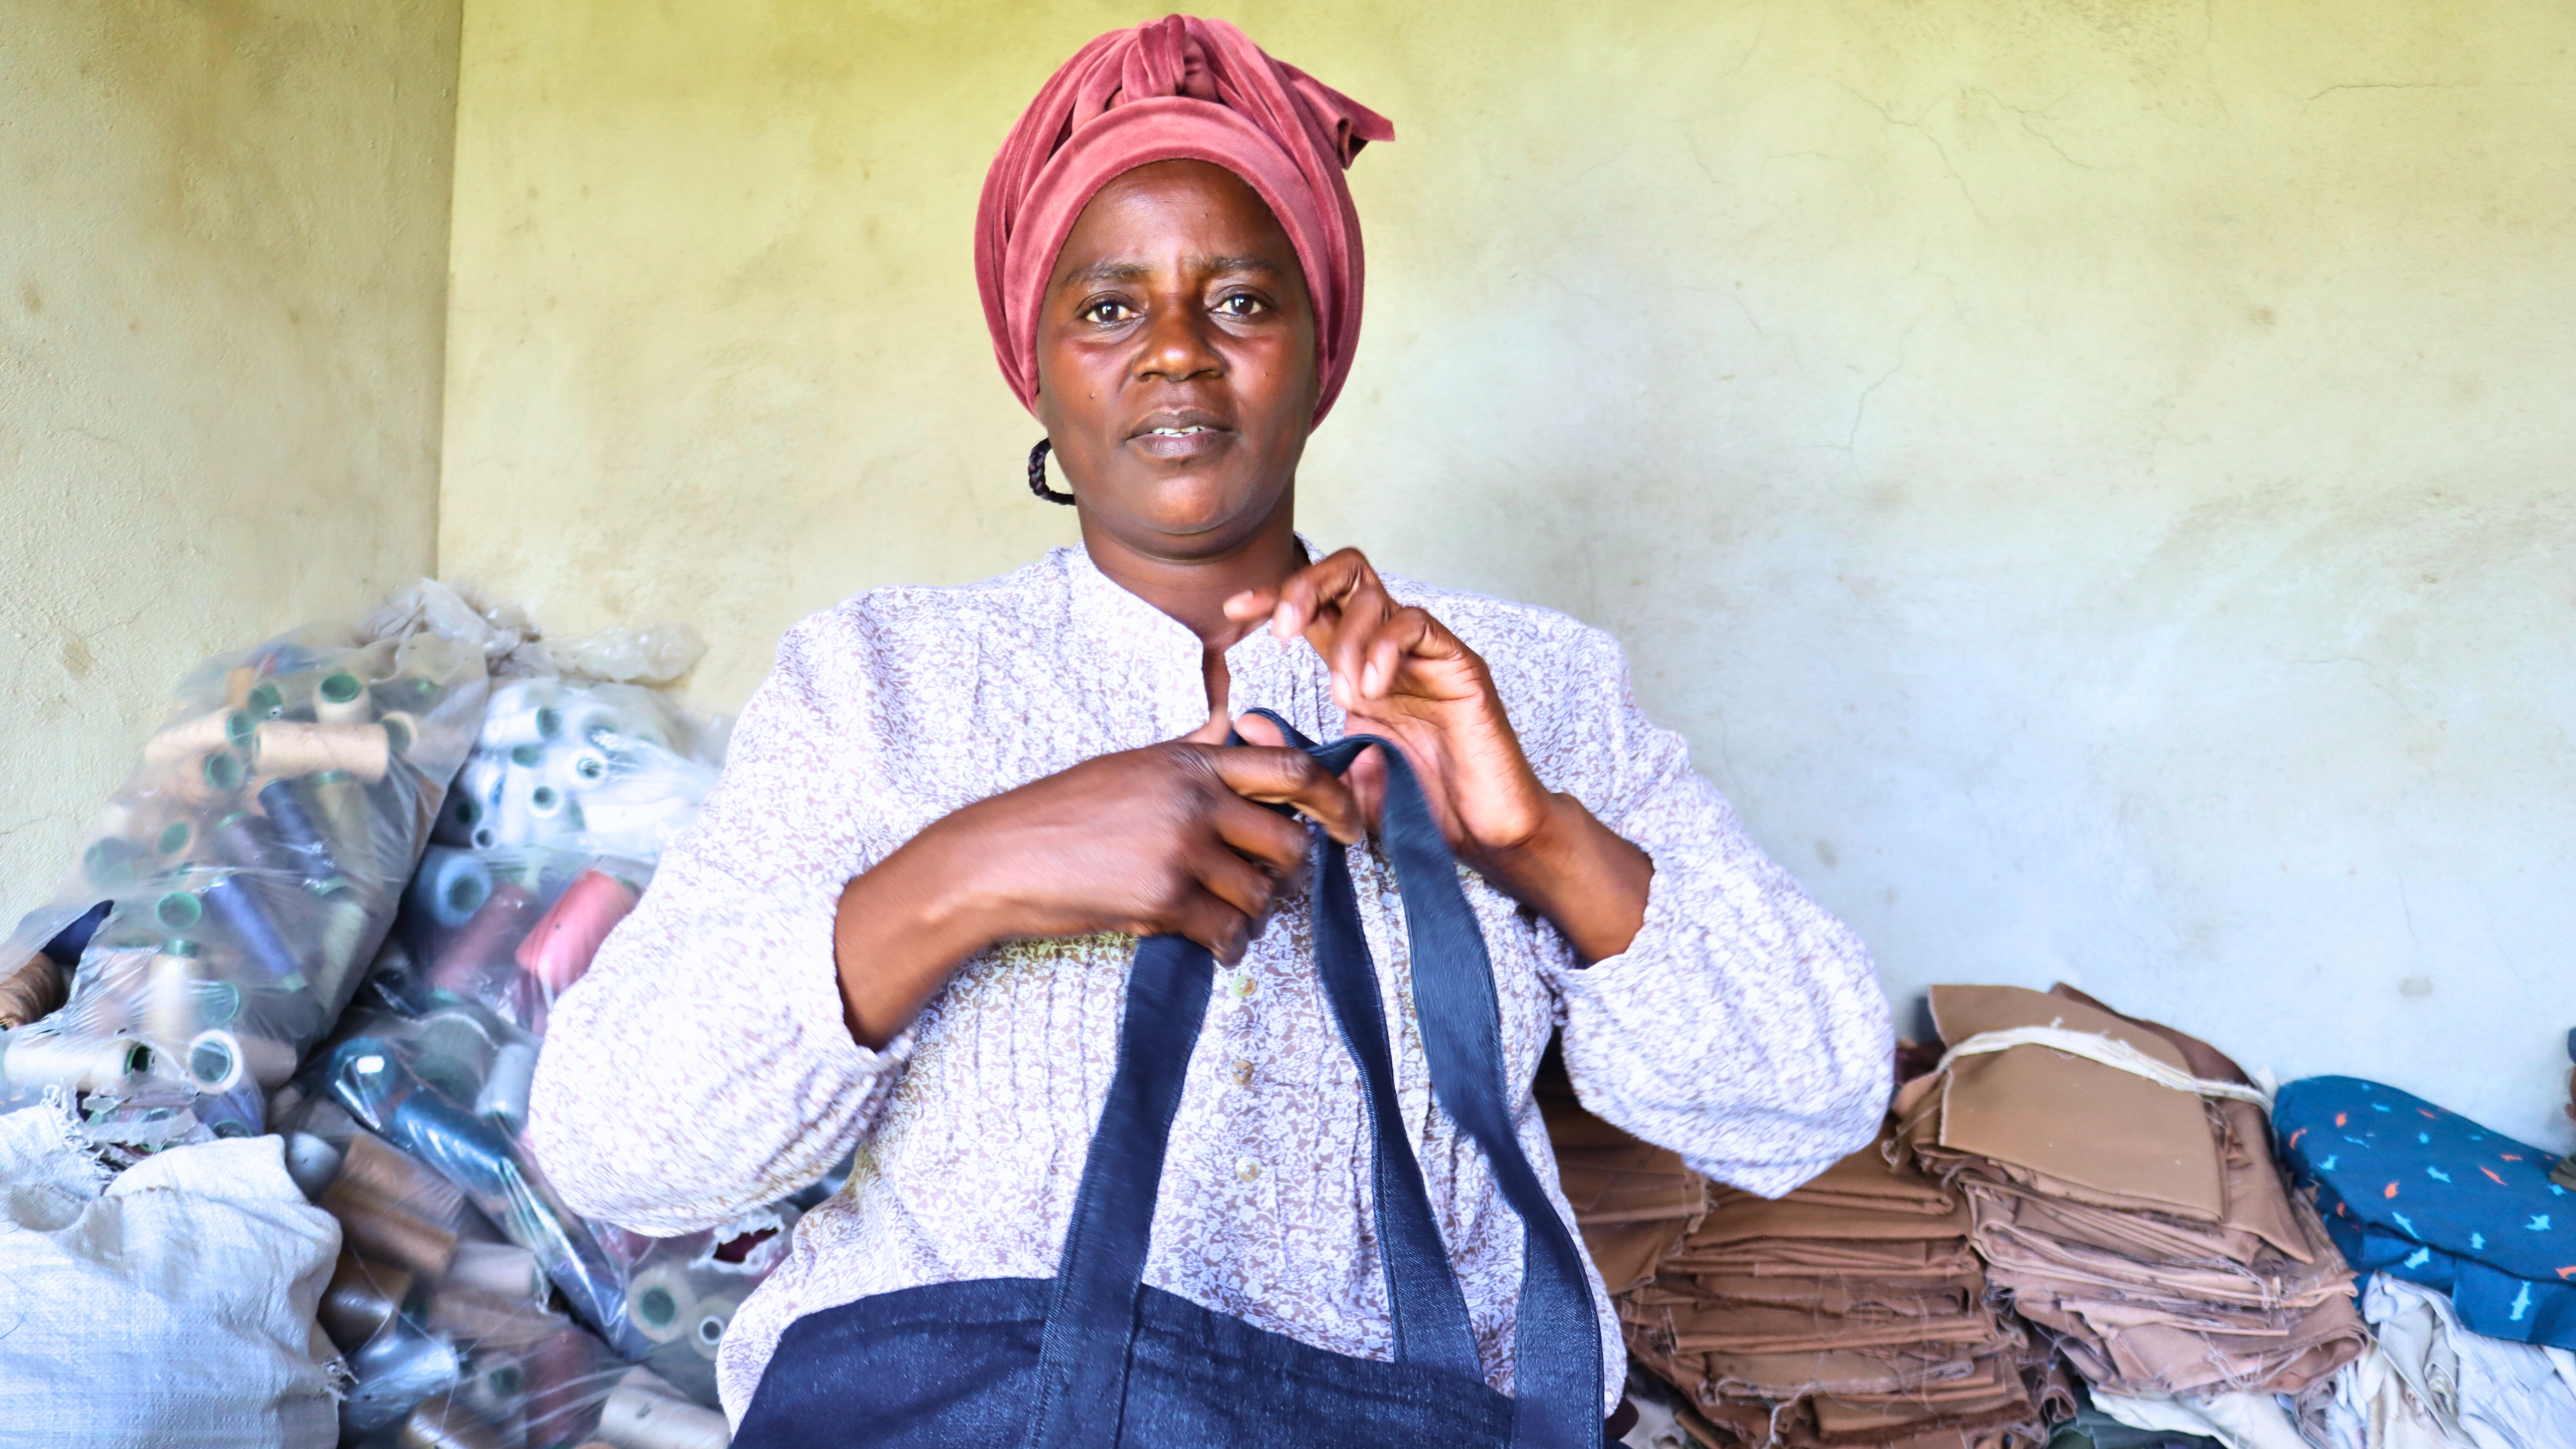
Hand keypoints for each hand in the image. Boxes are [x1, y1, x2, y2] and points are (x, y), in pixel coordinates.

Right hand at [831, 730, 1361, 1045]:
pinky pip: (1229, 932)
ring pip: (1262, 893)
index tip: (1352, 825)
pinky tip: (1210, 944)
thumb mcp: (1135, 766)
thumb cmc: (1065, 814)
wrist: (1001, 857)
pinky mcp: (1165, 898)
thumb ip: (1191, 752)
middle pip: (1289, 841)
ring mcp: (1181, 848)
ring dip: (1251, 914)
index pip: (1293, 768)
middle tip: (1260, 885)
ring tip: (1221, 916)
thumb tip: (1235, 727)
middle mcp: (1195, 798)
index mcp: (1192, 760)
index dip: (1337, 797)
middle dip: (1284, 873)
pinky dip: (1228, 945)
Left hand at [1223, 548, 1550, 866]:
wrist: (1481, 836)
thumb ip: (1296, 750)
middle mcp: (1389, 650)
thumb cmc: (1417, 807)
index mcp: (1356, 668)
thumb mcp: (1339, 782)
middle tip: (1280, 631)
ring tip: (1345, 695)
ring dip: (1346, 639)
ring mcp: (1425, 654)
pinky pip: (1416, 624)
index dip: (1271, 596)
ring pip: (1374, 596)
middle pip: (1344, 575)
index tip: (1233, 612)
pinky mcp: (1460, 664)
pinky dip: (1384, 647)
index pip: (1313, 608)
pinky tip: (1373, 689)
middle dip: (1301, 588)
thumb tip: (1245, 721)